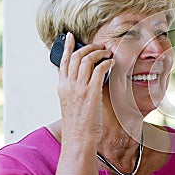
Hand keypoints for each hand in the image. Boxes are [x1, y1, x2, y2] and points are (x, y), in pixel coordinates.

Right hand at [57, 32, 112, 147]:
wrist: (78, 139)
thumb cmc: (78, 124)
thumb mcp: (70, 103)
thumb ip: (75, 90)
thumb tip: (87, 80)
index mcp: (62, 87)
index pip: (63, 61)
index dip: (67, 46)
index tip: (70, 36)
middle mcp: (68, 85)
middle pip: (76, 56)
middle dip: (88, 47)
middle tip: (99, 46)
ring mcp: (79, 88)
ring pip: (87, 60)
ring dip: (99, 53)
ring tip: (107, 53)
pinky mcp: (91, 93)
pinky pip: (99, 70)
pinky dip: (106, 63)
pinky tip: (111, 63)